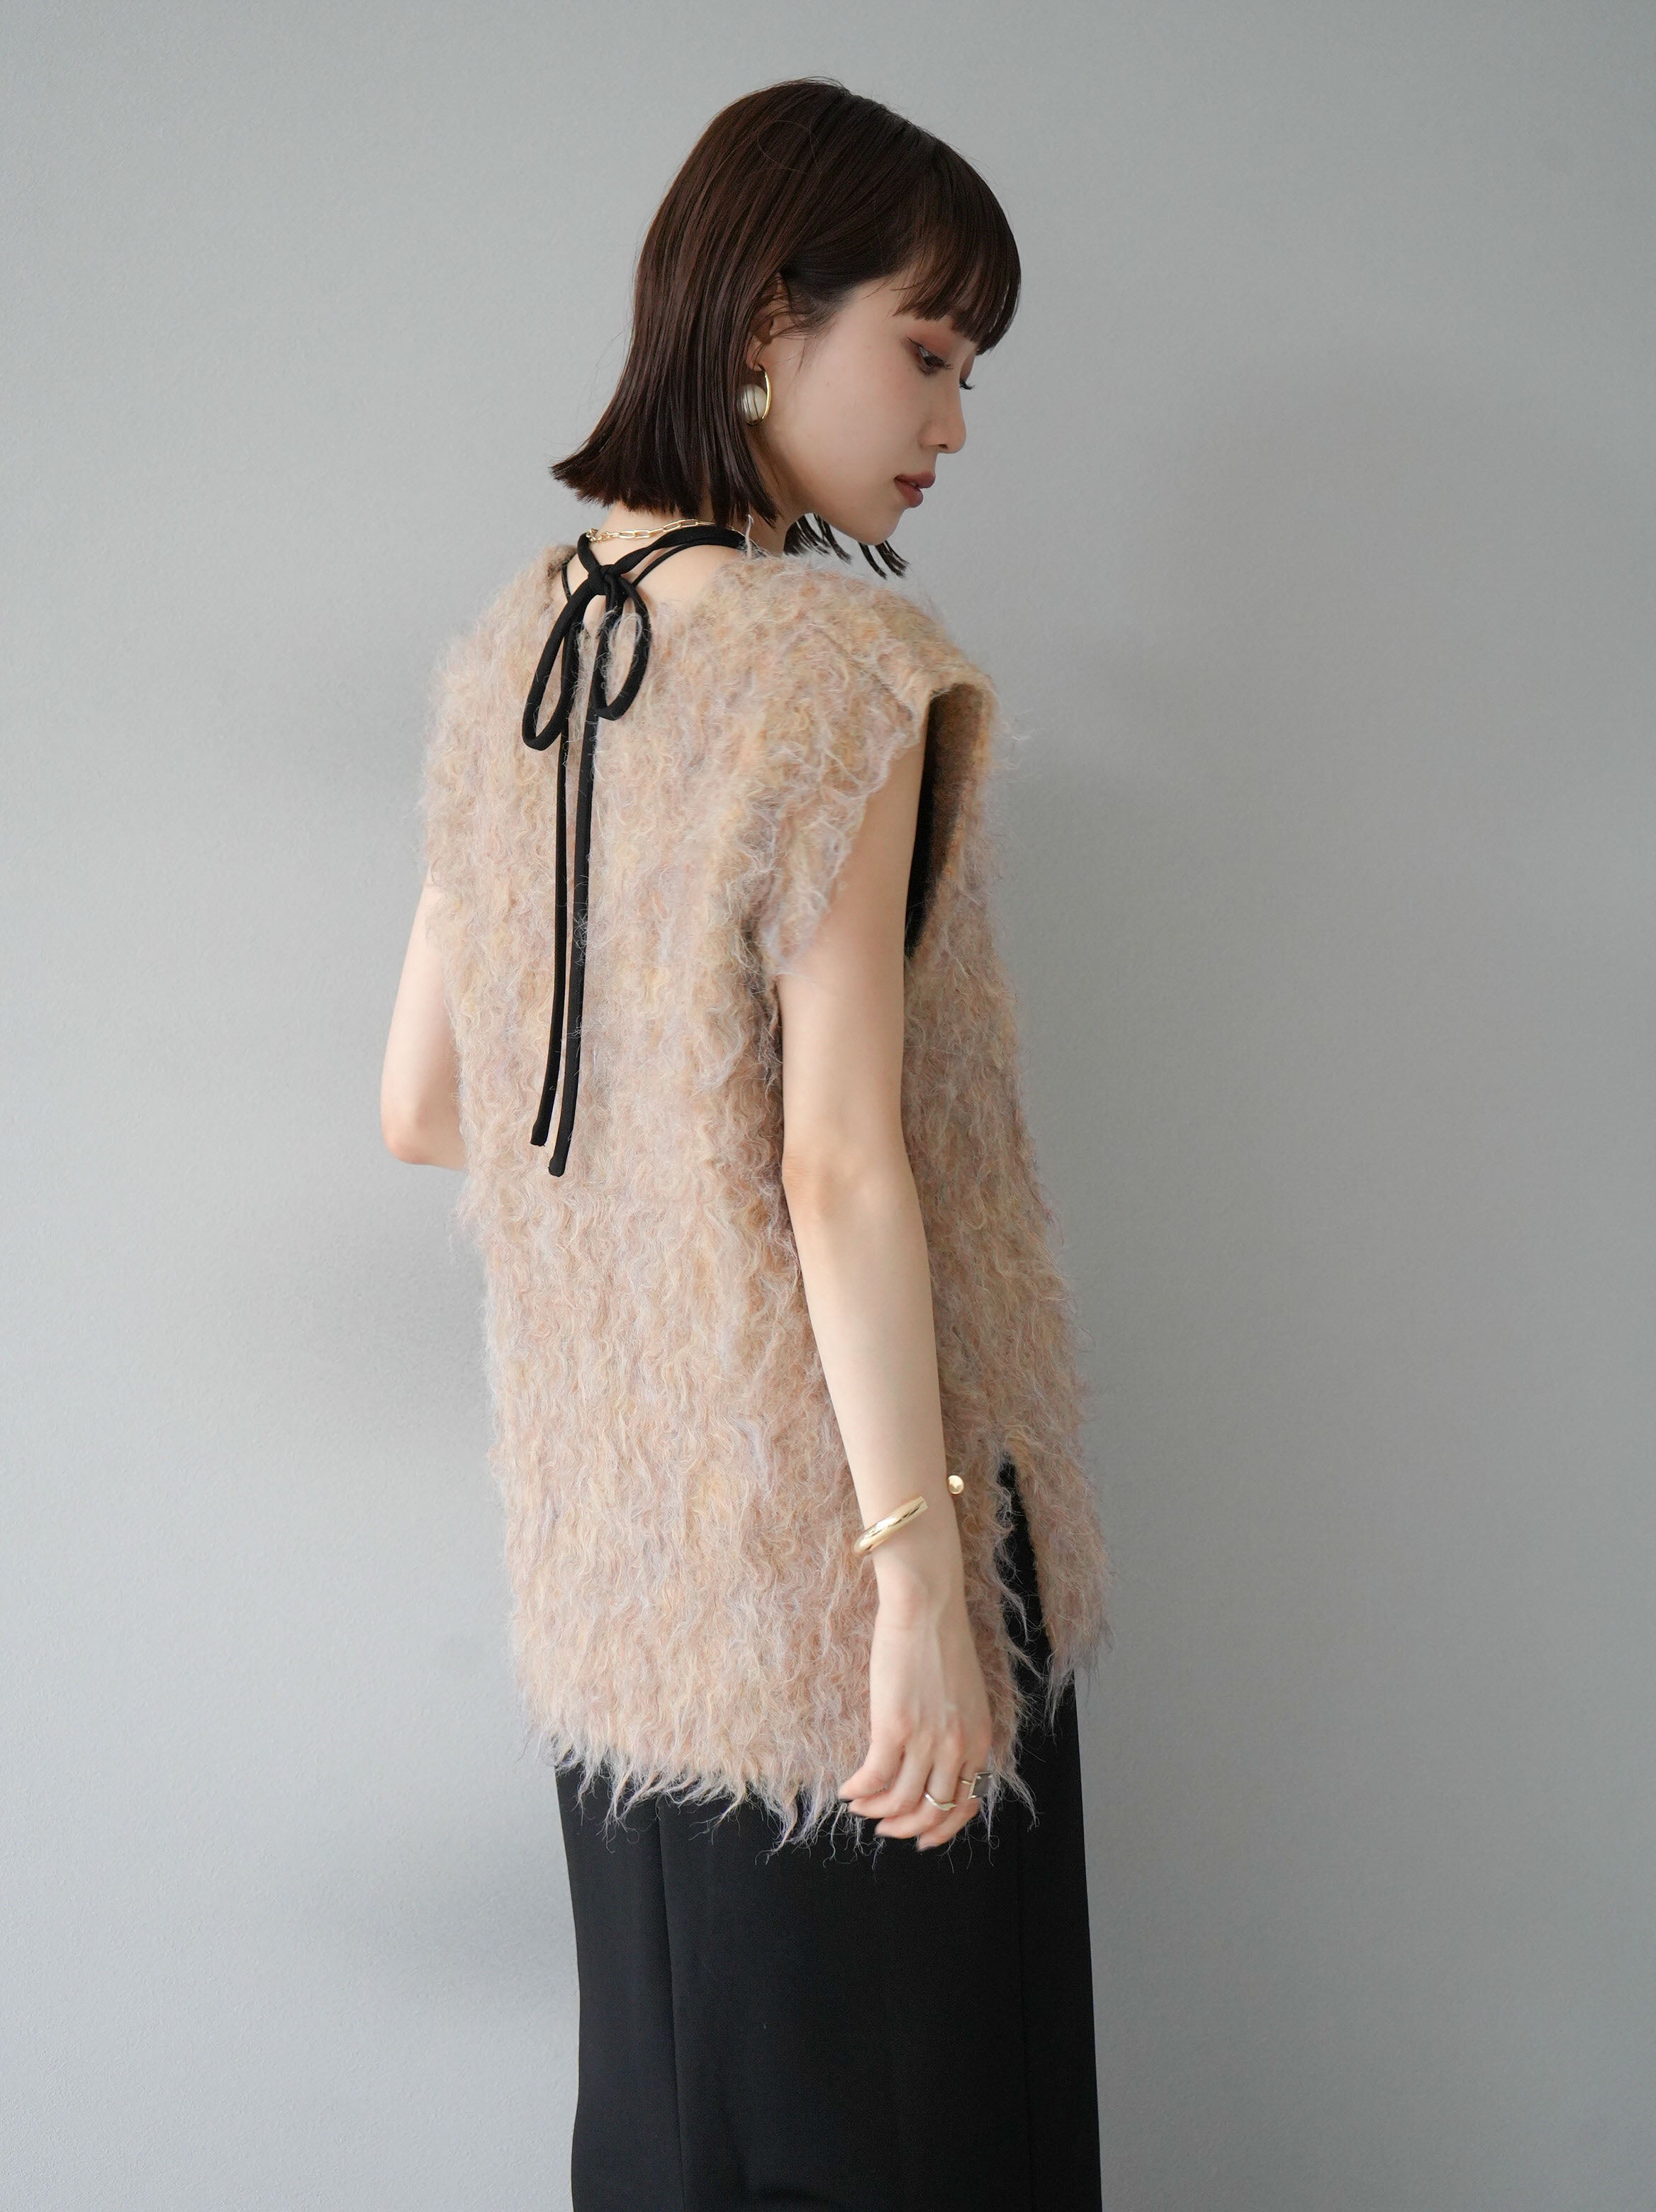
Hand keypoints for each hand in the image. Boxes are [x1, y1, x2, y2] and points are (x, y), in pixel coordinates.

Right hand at [837, 1533, 992, 1850]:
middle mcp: (957, 1747)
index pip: (964, 1805)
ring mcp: (926, 1739)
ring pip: (900, 1802)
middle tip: (885, 1827)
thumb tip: (937, 1765)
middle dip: (904, 1828)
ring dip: (877, 1812)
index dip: (940, 1828)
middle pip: (931, 1811)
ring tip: (862, 1807)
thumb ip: (960, 1732)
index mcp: (979, 1740)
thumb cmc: (942, 1643)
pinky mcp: (894, 1726)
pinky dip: (859, 1792)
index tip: (921, 1834)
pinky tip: (848, 1790)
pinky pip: (874, 1778)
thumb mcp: (966, 1697)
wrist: (927, 1606)